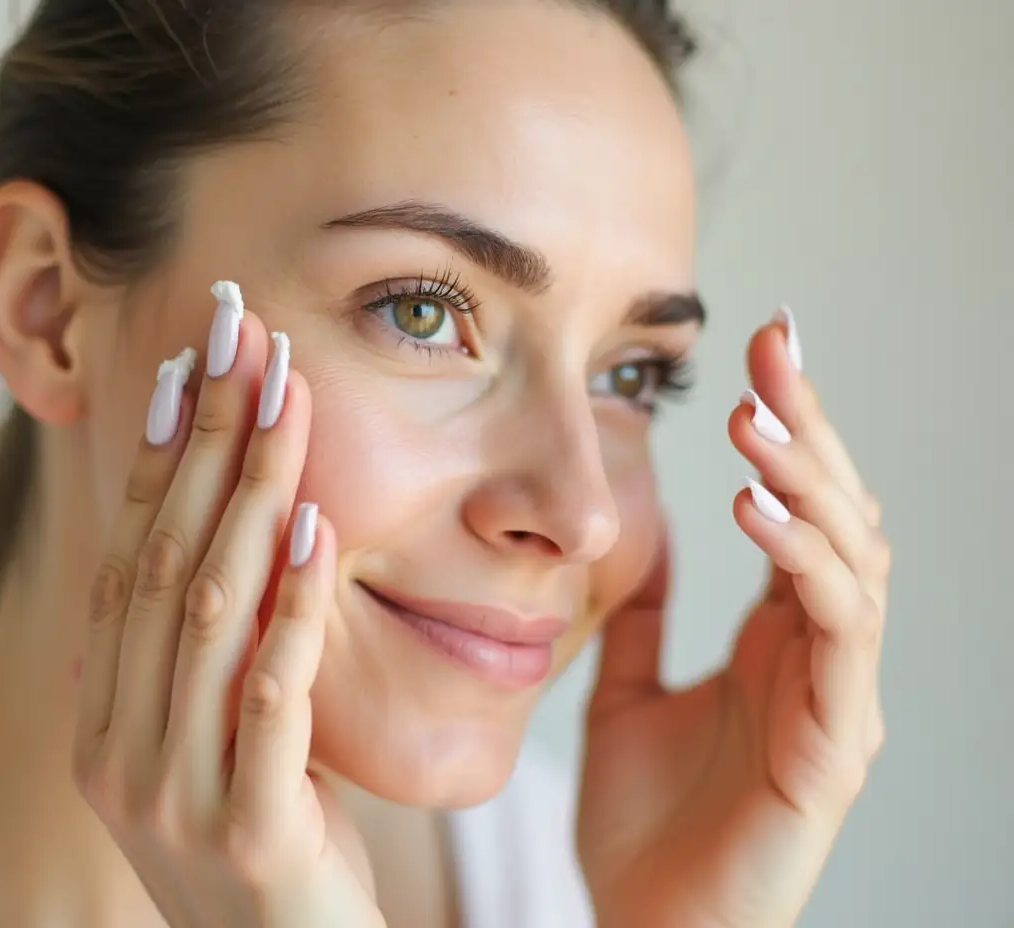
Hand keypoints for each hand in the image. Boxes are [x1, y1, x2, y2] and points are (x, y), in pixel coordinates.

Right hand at [72, 303, 383, 927]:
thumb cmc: (267, 852)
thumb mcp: (210, 751)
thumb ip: (186, 670)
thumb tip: (171, 567)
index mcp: (103, 723)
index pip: (128, 561)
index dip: (156, 459)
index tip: (188, 366)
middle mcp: (117, 751)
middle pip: (161, 562)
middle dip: (203, 441)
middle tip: (236, 337)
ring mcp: (173, 794)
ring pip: (208, 611)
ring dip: (250, 494)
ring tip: (284, 399)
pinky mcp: (248, 833)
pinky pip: (271, 695)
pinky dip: (294, 605)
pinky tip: (319, 526)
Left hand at [576, 310, 888, 927]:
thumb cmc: (645, 824)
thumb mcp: (625, 692)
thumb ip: (639, 618)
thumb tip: (636, 535)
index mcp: (772, 638)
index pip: (797, 511)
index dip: (786, 430)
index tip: (757, 349)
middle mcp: (817, 656)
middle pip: (838, 516)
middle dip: (809, 428)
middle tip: (774, 348)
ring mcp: (834, 697)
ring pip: (852, 562)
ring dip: (808, 483)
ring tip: (754, 421)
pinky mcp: (833, 745)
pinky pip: (838, 636)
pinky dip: (806, 565)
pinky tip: (756, 513)